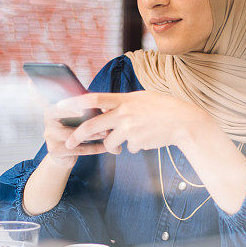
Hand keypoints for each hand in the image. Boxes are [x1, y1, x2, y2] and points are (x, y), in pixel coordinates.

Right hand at [42, 101, 107, 168]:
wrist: (63, 156)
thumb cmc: (72, 131)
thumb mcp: (75, 119)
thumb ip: (83, 110)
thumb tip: (103, 105)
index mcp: (52, 111)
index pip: (60, 106)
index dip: (72, 108)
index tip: (86, 108)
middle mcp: (48, 123)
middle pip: (66, 121)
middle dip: (86, 121)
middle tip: (103, 120)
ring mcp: (50, 137)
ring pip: (73, 136)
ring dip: (92, 134)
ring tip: (106, 133)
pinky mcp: (56, 151)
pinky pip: (78, 149)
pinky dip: (94, 148)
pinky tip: (105, 146)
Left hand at [62, 91, 211, 154]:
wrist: (184, 122)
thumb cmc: (164, 108)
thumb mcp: (142, 98)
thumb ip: (123, 103)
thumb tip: (104, 108)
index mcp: (124, 99)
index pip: (94, 98)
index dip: (75, 102)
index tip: (62, 107)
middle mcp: (124, 113)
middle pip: (92, 125)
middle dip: (78, 136)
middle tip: (69, 142)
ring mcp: (129, 129)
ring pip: (110, 142)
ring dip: (115, 145)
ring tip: (131, 138)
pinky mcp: (136, 143)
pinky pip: (128, 148)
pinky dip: (135, 146)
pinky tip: (148, 138)